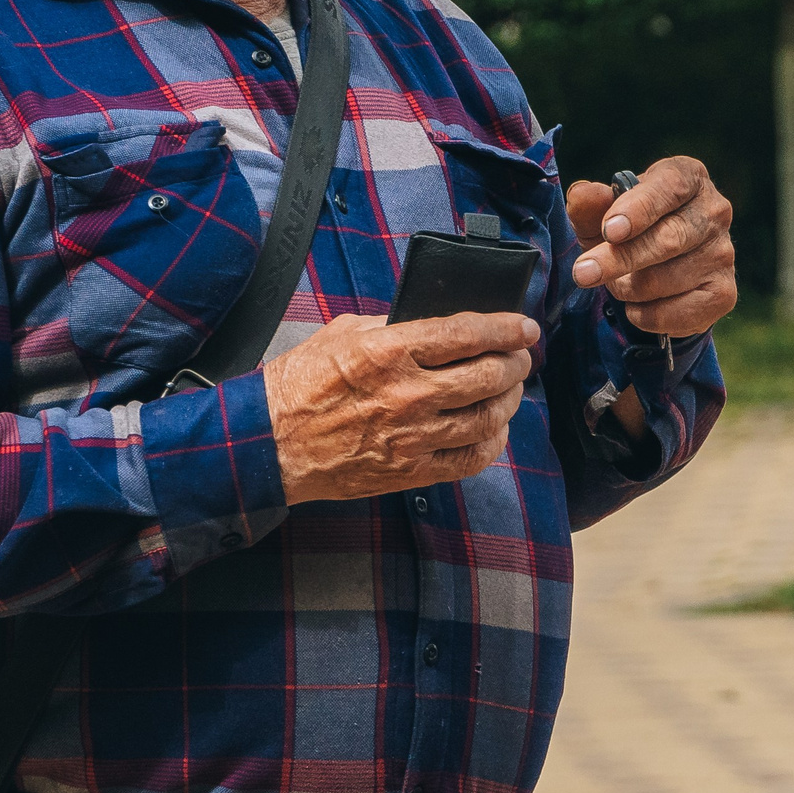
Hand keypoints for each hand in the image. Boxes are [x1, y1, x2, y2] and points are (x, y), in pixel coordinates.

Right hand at [262, 311, 537, 503]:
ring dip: (509, 400)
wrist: (268, 443)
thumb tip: (433, 321)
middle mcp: (407, 394)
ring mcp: (412, 437)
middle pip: (487, 375)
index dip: (505, 328)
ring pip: (487, 418)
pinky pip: (470, 459)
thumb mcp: (342, 334)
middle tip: (521, 356)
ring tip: (510, 388)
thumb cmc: (299, 384)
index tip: (525, 327)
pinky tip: (495, 430)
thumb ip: (391, 324)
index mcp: (389, 351)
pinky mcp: (410, 471)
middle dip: (515, 362)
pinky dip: (493, 443)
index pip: (466, 334)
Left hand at [566, 156, 737, 337]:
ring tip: (618, 283)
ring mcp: (723, 254)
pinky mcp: (724, 293)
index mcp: (688, 178)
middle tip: (583, 274)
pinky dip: (646, 315)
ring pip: (667, 280)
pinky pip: (678, 313)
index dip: (639, 209)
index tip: (610, 231)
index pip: (669, 188)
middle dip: (620, 259)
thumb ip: (591, 203)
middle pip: (668, 239)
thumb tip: (582, 195)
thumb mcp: (604, 212)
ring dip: (628, 288)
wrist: (661, 266)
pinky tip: (637, 305)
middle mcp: (714, 212)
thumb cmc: (629, 229)